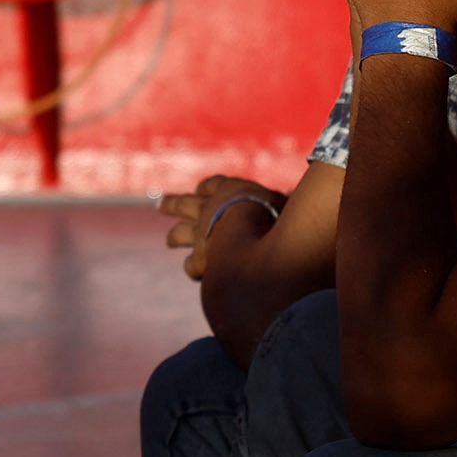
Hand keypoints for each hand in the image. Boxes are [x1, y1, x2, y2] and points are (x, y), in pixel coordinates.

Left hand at [156, 174, 280, 279]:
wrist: (255, 234)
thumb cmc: (277, 214)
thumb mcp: (285, 202)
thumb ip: (286, 200)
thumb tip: (295, 195)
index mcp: (229, 189)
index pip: (214, 185)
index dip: (208, 188)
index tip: (201, 190)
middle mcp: (209, 209)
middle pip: (185, 204)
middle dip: (173, 205)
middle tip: (161, 205)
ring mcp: (201, 234)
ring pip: (179, 233)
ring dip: (175, 236)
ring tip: (170, 240)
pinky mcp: (200, 258)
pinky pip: (191, 265)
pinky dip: (193, 268)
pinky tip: (196, 272)